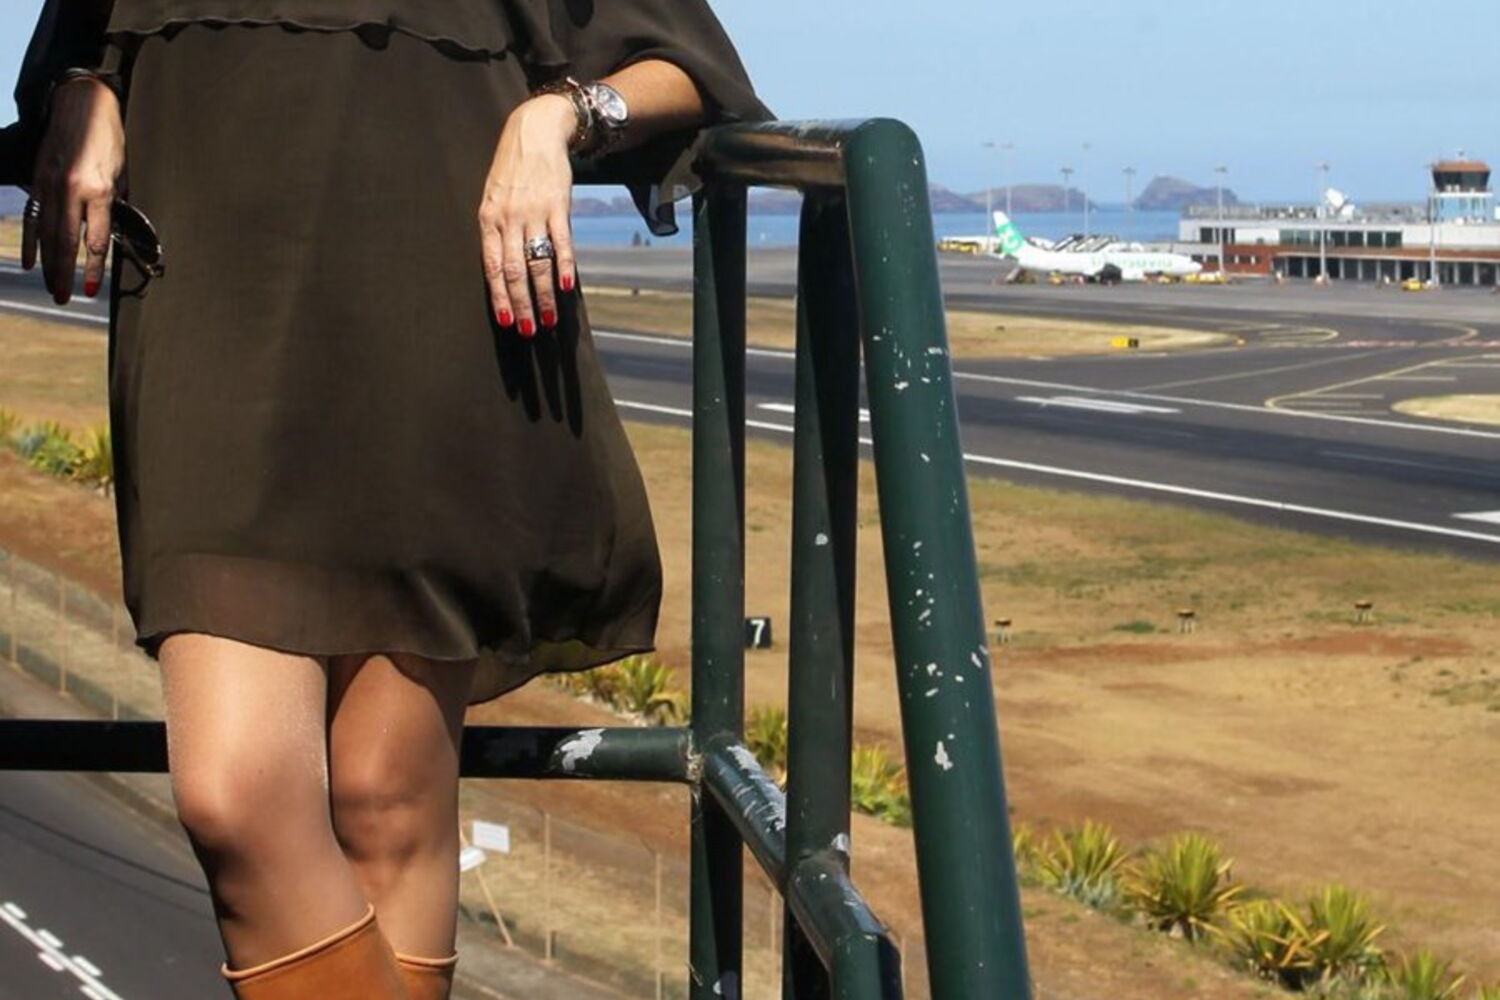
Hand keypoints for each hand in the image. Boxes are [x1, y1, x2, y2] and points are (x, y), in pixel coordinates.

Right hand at [23, 76, 125, 303]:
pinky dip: (31, 241)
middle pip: (65, 242)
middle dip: (64, 274)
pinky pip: (32, 217)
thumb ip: (115, 204)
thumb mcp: (122, 171)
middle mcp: (71, 190)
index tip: (89, 290)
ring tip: (50, 288)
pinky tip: (29, 262)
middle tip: (63, 299)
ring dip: (48, 264)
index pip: (96, 240)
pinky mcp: (37, 179)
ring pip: (46, 234)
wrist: (81, 103)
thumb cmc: (109, 138)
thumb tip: (112, 232)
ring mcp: (49, 185)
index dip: (92, 269)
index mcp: (99, 190)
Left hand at [478, 94, 578, 337]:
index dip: (500, 297)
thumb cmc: (511, 170)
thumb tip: (506, 272)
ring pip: (538, 262)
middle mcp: (509, 219)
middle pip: (516, 271)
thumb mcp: (494, 199)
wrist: (533, 131)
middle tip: (530, 330)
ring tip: (551, 319)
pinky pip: (561, 242)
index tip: (508, 322)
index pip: (494, 267)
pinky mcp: (558, 205)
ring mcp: (534, 212)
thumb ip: (498, 233)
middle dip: (522, 304)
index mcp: (488, 220)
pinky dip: (565, 266)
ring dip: (544, 294)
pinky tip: (567, 287)